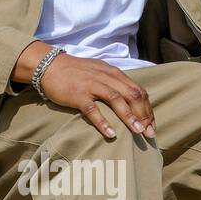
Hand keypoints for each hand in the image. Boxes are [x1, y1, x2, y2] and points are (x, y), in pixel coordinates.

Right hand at [37, 51, 156, 139]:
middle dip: (143, 115)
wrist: (49, 65)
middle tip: (149, 133)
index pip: (138, 91)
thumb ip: (114, 83)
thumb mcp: (100, 72)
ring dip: (129, 117)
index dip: (147, 109)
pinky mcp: (78, 94)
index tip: (151, 125)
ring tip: (138, 132)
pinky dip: (103, 122)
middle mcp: (106, 77)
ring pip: (116, 100)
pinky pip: (92, 109)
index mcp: (114, 73)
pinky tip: (111, 134)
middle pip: (132, 95)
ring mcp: (92, 85)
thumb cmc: (76, 72)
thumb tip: (130, 101)